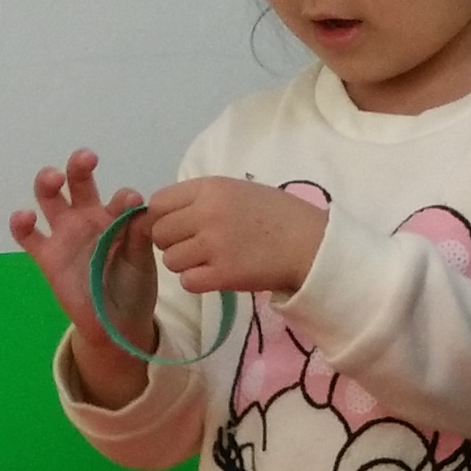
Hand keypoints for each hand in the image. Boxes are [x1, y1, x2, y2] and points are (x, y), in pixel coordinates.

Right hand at [12, 149, 153, 407]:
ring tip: (53, 178)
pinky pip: (28, 235)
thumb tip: (142, 212)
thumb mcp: (142, 264)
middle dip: (79, 166)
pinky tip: (24, 217)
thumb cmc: (133, 286)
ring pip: (49, 198)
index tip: (132, 202)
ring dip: (47, 181)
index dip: (125, 198)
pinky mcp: (47, 255)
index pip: (119, 198)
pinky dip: (21, 223)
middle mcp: (89, 218)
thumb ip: (139, 239)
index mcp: (116, 217)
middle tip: (86, 159)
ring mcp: (65, 234)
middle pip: (79, 182)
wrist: (116, 322)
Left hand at [146, 176, 326, 300]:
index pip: (158, 203)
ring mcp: (213, 245)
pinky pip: (188, 281)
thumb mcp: (239, 190)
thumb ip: (204, 198)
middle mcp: (206, 213)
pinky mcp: (223, 274)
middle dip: (172, 243)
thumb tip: (169, 213)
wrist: (311, 244)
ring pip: (170, 260)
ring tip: (210, 261)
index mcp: (210, 188)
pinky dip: (198, 282)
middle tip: (195, 248)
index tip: (178, 227)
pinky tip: (216, 276)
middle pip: (160, 234)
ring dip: (185, 264)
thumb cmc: (279, 215)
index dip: (163, 218)